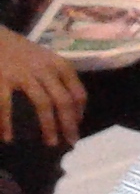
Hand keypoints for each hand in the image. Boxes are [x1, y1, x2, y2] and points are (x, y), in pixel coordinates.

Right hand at [0, 28, 85, 147]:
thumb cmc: (21, 50)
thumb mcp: (45, 59)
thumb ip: (57, 77)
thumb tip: (70, 106)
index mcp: (58, 64)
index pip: (77, 91)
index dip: (79, 111)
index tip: (77, 126)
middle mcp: (45, 69)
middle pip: (63, 100)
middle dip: (69, 124)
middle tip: (71, 142)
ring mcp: (23, 74)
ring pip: (43, 104)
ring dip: (48, 126)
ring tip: (51, 143)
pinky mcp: (2, 79)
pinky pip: (6, 105)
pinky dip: (6, 123)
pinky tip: (8, 138)